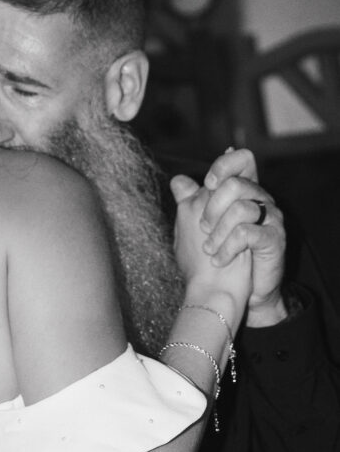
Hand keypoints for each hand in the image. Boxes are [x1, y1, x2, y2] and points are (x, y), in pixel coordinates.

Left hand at [201, 148, 286, 326]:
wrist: (228, 292)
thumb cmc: (214, 256)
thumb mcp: (197, 227)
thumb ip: (190, 201)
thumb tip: (178, 179)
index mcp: (242, 192)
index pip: (242, 159)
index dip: (223, 166)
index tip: (206, 185)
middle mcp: (260, 200)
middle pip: (236, 184)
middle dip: (212, 209)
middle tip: (203, 229)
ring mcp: (270, 218)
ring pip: (242, 209)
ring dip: (218, 233)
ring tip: (209, 250)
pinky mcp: (273, 239)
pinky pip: (247, 233)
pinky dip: (227, 248)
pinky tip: (219, 260)